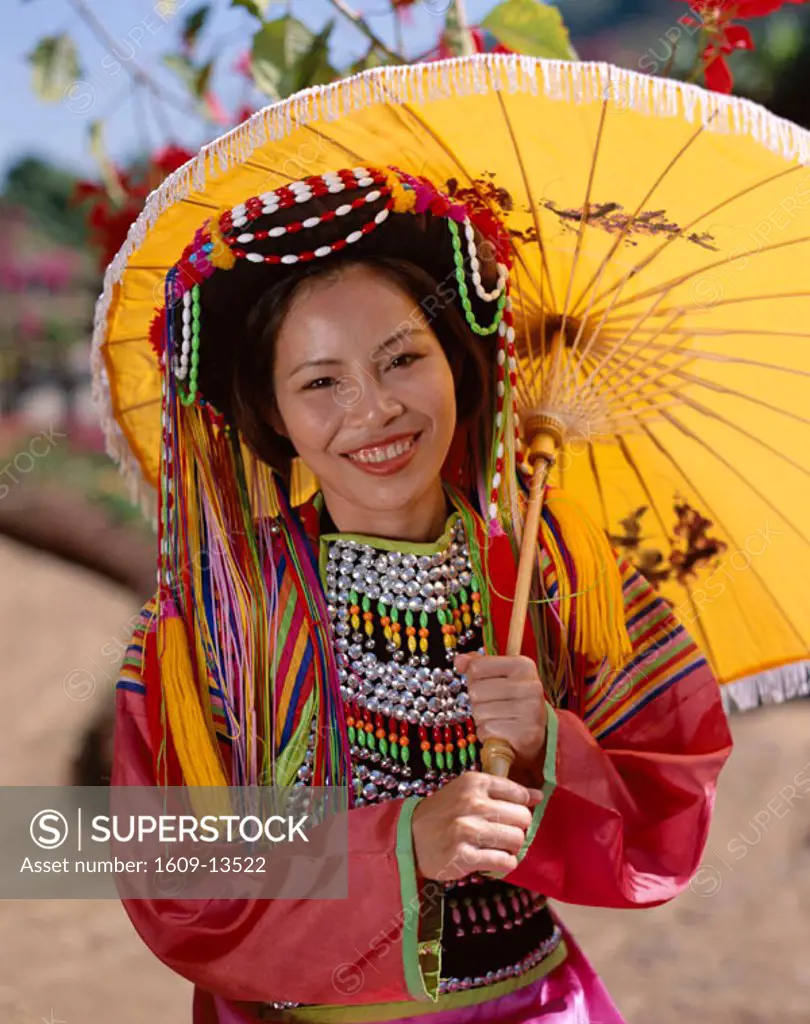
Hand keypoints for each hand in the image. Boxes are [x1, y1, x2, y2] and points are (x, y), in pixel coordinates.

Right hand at [410, 771, 542, 880]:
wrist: (409, 837)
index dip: (522, 807)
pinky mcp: (464, 856)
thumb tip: (538, 796)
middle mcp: (472, 803)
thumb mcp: (467, 791)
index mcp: (475, 783)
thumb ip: (502, 791)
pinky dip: (504, 863)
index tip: (513, 815)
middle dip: (518, 829)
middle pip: (523, 818)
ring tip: (497, 846)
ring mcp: (467, 830)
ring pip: (516, 840)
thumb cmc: (443, 813)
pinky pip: (504, 861)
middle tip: (504, 833)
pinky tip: (493, 859)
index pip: (520, 793)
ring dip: (511, 847)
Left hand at [454, 652, 547, 778]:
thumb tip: (459, 661)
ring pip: (479, 712)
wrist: (538, 733)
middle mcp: (530, 686)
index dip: (474, 679)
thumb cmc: (513, 702)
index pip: (477, 667)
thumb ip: (479, 665)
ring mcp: (529, 711)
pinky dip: (487, 734)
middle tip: (494, 706)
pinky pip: (486, 730)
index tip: (488, 685)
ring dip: (482, 719)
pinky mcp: (525, 735)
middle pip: (475, 691)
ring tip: (499, 719)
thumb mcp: (500, 677)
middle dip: (478, 701)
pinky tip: (501, 732)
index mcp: (523, 666)